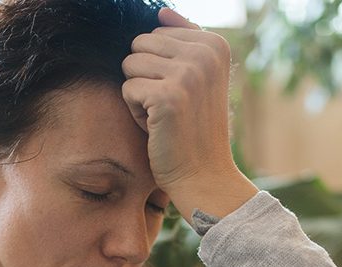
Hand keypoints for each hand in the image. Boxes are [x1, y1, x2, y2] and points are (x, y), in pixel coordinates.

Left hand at [122, 8, 256, 219]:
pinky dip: (134, 112)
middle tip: (168, 105)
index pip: (156, 32)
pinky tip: (156, 127)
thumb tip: (161, 11)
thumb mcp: (198, 77)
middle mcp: (205, 53)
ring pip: (129, 64)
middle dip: (144, 76)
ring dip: (138, 93)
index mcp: (215, 43)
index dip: (158, 65)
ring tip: (162, 115)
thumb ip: (183, 40)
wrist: (204, 174)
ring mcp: (189, 73)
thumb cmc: (193, 128)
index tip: (181, 92)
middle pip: (139, 44)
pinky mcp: (168, 96)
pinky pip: (126, 89)